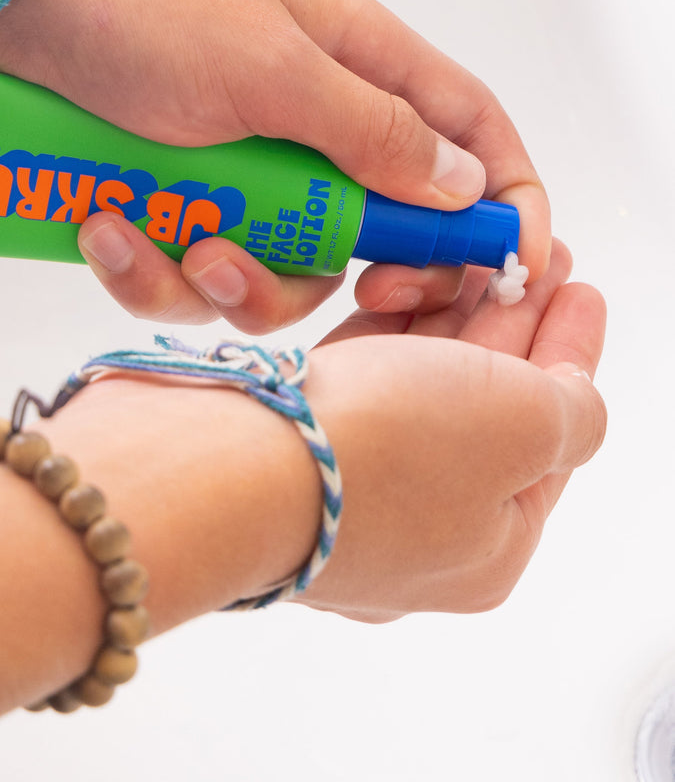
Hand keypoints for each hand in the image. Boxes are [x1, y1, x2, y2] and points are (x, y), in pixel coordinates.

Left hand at [0, 0, 549, 331]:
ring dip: (237, 281)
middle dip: (370, 274)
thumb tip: (465, 187)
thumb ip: (373, 129)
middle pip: (387, 230)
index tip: (512, 267)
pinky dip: (156, 271)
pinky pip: (198, 278)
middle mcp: (317, 130)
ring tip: (182, 244)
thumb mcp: (272, 65)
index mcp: (361, 68)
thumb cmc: (146, 11)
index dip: (503, 199)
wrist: (20, 18)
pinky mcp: (187, 212)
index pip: (469, 133)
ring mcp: (252, 179)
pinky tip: (109, 229)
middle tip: (357, 285)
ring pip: (288, 273)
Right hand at [42, 239, 604, 627]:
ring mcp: (343, 480)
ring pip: (414, 382)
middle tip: (526, 254)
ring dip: (445, 313)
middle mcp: (411, 524)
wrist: (216, 468)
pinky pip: (355, 375)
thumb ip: (572, 409)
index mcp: (483, 546)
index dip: (571, 353)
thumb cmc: (378, 455)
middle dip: (508, 321)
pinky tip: (397, 282)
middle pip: (481, 402)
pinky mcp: (289, 437)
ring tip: (468, 249)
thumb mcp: (523, 427)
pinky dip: (383, 328)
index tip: (579, 286)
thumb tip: (573, 400)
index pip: (550, 435)